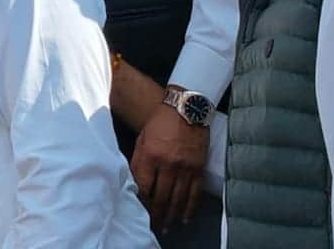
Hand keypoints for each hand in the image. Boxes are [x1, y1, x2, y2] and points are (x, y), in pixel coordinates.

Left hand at [131, 99, 208, 230]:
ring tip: (166, 226)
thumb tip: (135, 183)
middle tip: (153, 224)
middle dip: (156, 213)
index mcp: (150, 154)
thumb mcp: (143, 138)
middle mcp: (167, 163)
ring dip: (171, 215)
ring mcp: (185, 167)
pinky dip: (189, 208)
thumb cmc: (161, 121)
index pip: (144, 186)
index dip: (141, 201)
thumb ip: (139, 161)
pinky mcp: (198, 167)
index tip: (140, 210)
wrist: (186, 107)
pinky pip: (194, 193)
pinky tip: (184, 218)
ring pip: (177, 199)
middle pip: (160, 197)